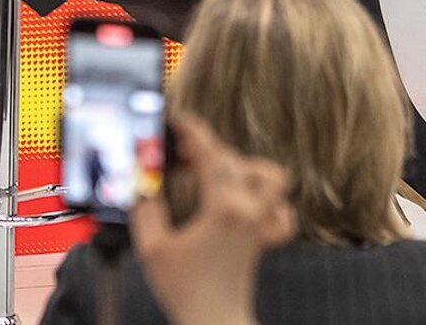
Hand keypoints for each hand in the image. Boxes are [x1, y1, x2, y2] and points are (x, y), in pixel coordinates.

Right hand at [132, 115, 294, 324]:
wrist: (213, 320)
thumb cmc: (185, 290)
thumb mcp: (152, 248)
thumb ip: (145, 211)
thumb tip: (142, 188)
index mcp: (223, 208)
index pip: (212, 155)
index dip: (194, 132)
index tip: (180, 120)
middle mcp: (248, 210)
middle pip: (235, 160)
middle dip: (206, 151)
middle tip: (178, 156)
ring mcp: (260, 223)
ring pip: (272, 177)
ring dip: (244, 167)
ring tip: (215, 173)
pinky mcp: (264, 238)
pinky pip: (282, 212)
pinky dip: (271, 202)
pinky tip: (249, 204)